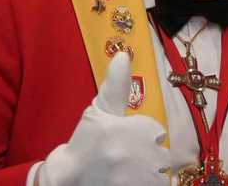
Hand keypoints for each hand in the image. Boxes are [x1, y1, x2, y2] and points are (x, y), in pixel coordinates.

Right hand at [36, 52, 170, 185]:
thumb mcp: (100, 111)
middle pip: (162, 155)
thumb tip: (123, 54)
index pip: (157, 132)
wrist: (65, 179)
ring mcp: (130, 178)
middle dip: (149, 156)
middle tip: (128, 159)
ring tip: (131, 171)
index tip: (128, 141)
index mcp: (126, 130)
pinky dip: (149, 184)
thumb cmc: (85, 141)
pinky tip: (134, 180)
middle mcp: (130, 155)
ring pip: (161, 174)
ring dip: (151, 173)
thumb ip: (116, 85)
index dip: (144, 137)